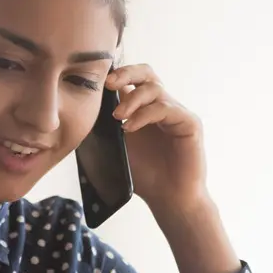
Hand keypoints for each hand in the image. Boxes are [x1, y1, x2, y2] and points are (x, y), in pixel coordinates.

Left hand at [106, 64, 207, 212]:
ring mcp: (177, 113)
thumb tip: (83, 108)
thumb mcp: (117, 147)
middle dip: (126, 73)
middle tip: (108, 84)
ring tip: (117, 117)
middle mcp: (162, 106)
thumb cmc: (145, 176)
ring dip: (132, 99)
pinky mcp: (189, 123)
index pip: (133, 79)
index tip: (98, 82)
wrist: (168, 199)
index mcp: (144, 109)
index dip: (116, 74)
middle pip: (147, 73)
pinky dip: (145, 114)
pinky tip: (130, 127)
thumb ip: (106, 127)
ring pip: (155, 88)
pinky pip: (165, 108)